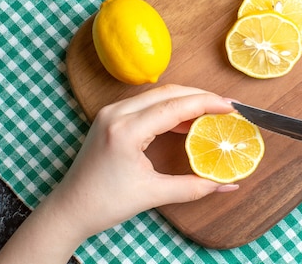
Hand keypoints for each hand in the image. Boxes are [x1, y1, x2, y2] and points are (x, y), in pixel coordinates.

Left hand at [0, 85, 237, 263]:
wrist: (69, 209)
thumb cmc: (105, 204)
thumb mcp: (153, 194)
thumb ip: (194, 187)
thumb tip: (228, 184)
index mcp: (126, 130)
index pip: (175, 106)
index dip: (207, 103)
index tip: (232, 106)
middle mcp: (116, 113)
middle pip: (167, 92)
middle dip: (200, 97)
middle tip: (226, 107)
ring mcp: (110, 113)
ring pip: (156, 95)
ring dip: (184, 101)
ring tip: (211, 113)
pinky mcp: (109, 117)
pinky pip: (145, 105)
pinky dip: (168, 109)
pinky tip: (185, 122)